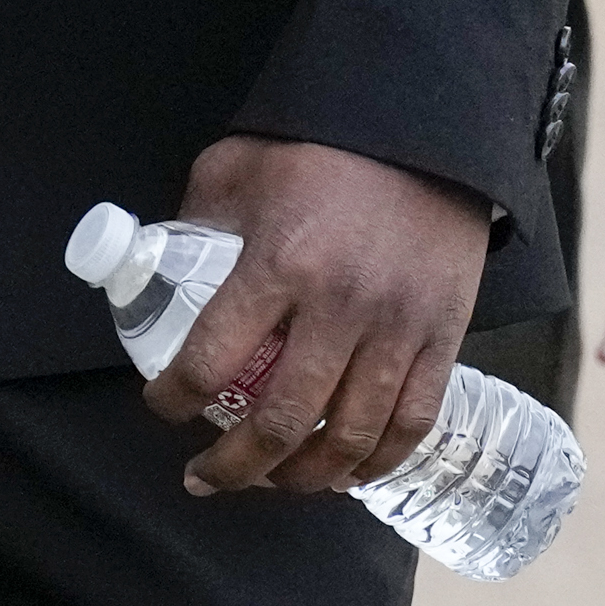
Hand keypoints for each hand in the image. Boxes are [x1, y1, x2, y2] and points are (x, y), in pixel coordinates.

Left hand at [141, 137, 489, 499]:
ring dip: (303, 478)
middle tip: (206, 477)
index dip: (174, 399)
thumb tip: (162, 269)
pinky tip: (346, 473)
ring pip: (348, 437)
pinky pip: (410, 423)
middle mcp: (339, 307)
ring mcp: (398, 329)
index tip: (162, 406)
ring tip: (273, 483)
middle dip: (233, 465)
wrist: (422, 122)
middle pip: (280, 421)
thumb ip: (198, 221)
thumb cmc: (320, 143)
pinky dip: (376, 462)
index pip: (212, 361)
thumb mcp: (236, 166)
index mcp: (278, 262)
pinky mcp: (443, 337)